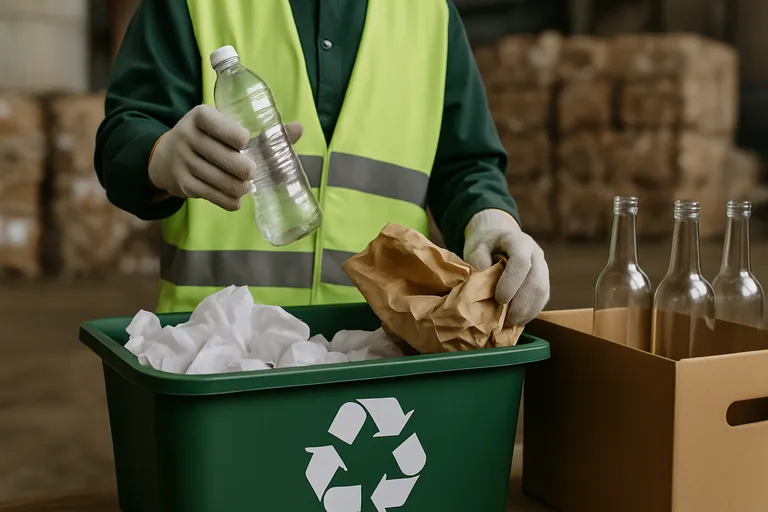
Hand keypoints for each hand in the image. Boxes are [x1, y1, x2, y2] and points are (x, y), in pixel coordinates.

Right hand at [148, 104, 303, 210]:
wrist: (165, 158)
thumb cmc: (209, 139)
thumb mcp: (225, 127)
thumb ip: (262, 130)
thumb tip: (300, 128)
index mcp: (201, 116)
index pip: (214, 123)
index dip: (232, 135)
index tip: (244, 142)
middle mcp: (188, 136)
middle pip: (224, 158)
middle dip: (244, 169)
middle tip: (251, 171)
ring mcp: (183, 162)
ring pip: (220, 180)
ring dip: (239, 188)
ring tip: (245, 186)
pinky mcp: (183, 184)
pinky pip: (212, 196)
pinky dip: (229, 201)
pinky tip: (236, 200)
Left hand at [463, 209, 549, 324]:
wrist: (499, 236)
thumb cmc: (486, 243)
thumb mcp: (477, 246)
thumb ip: (478, 260)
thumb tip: (481, 282)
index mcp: (519, 241)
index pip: (521, 262)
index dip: (511, 283)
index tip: (499, 299)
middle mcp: (535, 253)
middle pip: (536, 281)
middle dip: (522, 305)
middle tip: (506, 321)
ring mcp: (543, 266)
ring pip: (542, 291)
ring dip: (528, 311)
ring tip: (511, 323)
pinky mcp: (544, 279)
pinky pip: (543, 297)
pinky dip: (531, 311)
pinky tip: (518, 320)